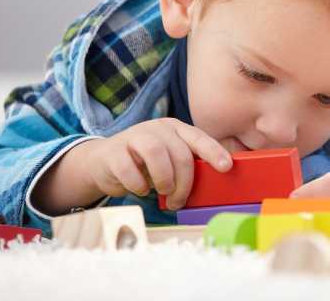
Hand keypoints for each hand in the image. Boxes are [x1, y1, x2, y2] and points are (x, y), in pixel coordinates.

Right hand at [81, 117, 231, 209]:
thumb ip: (187, 164)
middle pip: (180, 153)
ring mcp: (134, 136)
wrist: (103, 162)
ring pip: (156, 153)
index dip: (213, 152)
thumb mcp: (169, 159)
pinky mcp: (113, 152)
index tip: (226, 167)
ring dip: (164, 179)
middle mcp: (157, 128)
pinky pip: (128, 169)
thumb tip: (213, 183)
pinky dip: (138, 185)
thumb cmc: (144, 164)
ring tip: (163, 193)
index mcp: (176, 129)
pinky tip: (140, 189)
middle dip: (184, 182)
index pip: (199, 138)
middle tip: (178, 201)